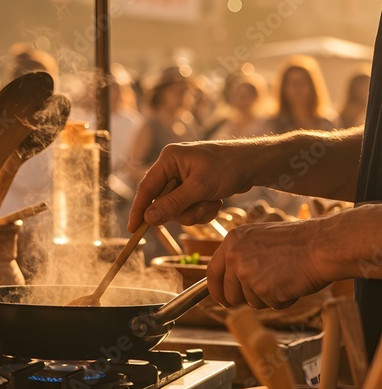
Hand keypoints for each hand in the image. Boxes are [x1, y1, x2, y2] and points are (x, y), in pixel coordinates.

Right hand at [127, 141, 254, 230]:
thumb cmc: (228, 167)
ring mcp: (185, 179)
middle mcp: (174, 168)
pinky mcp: (195, 189)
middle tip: (201, 205)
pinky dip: (204, 209)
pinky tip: (216, 199)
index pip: (147, 188)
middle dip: (183, 210)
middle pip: (164, 203)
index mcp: (169, 160)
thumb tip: (149, 218)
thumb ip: (173, 204)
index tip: (133, 229)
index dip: (139, 210)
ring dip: (197, 211)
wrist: (254, 163)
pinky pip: (191, 209)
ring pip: (179, 210)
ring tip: (213, 200)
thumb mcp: (200, 187)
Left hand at [206, 219, 330, 308]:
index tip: (222, 299)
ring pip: (250, 302)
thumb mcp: (260, 240)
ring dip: (267, 297)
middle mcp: (235, 256)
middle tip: (263, 292)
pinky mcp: (262, 289)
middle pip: (229, 293)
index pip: (212, 271)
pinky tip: (292, 282)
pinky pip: (270, 305)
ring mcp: (247, 273)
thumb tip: (230, 281)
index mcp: (232, 240)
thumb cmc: (298, 242)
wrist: (321, 245)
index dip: (216, 289)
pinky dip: (283, 300)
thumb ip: (242, 256)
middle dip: (243, 299)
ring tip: (284, 277)